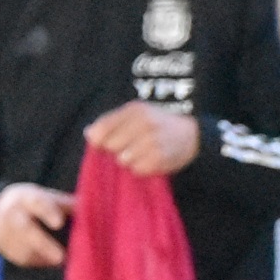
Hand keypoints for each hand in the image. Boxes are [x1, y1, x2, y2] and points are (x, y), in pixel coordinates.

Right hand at [0, 183, 75, 268]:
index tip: (59, 222)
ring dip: (48, 257)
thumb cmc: (34, 204)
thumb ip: (68, 205)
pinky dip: (44, 262)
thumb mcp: (47, 197)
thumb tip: (97, 209)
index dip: (48, 213)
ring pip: (29, 252)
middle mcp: (14, 217)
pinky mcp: (10, 254)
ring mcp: (8, 237)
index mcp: (26, 199)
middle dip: (44, 245)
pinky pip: (30, 261)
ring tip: (63, 258)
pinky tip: (51, 257)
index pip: (37, 204)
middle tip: (61, 258)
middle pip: (27, 231)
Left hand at [86, 101, 200, 177]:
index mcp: (134, 110)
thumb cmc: (156, 125)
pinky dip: (140, 169)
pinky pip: (137, 170)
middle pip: (111, 146)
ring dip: (129, 161)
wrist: (191, 135)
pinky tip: (149, 161)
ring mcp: (153, 141)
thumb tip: (89, 134)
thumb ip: (110, 122)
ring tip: (140, 154)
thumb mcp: (135, 115)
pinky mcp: (160, 158)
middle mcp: (144, 123)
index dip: (98, 140)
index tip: (101, 145)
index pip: (102, 128)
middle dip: (115, 150)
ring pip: (123, 160)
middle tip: (128, 148)